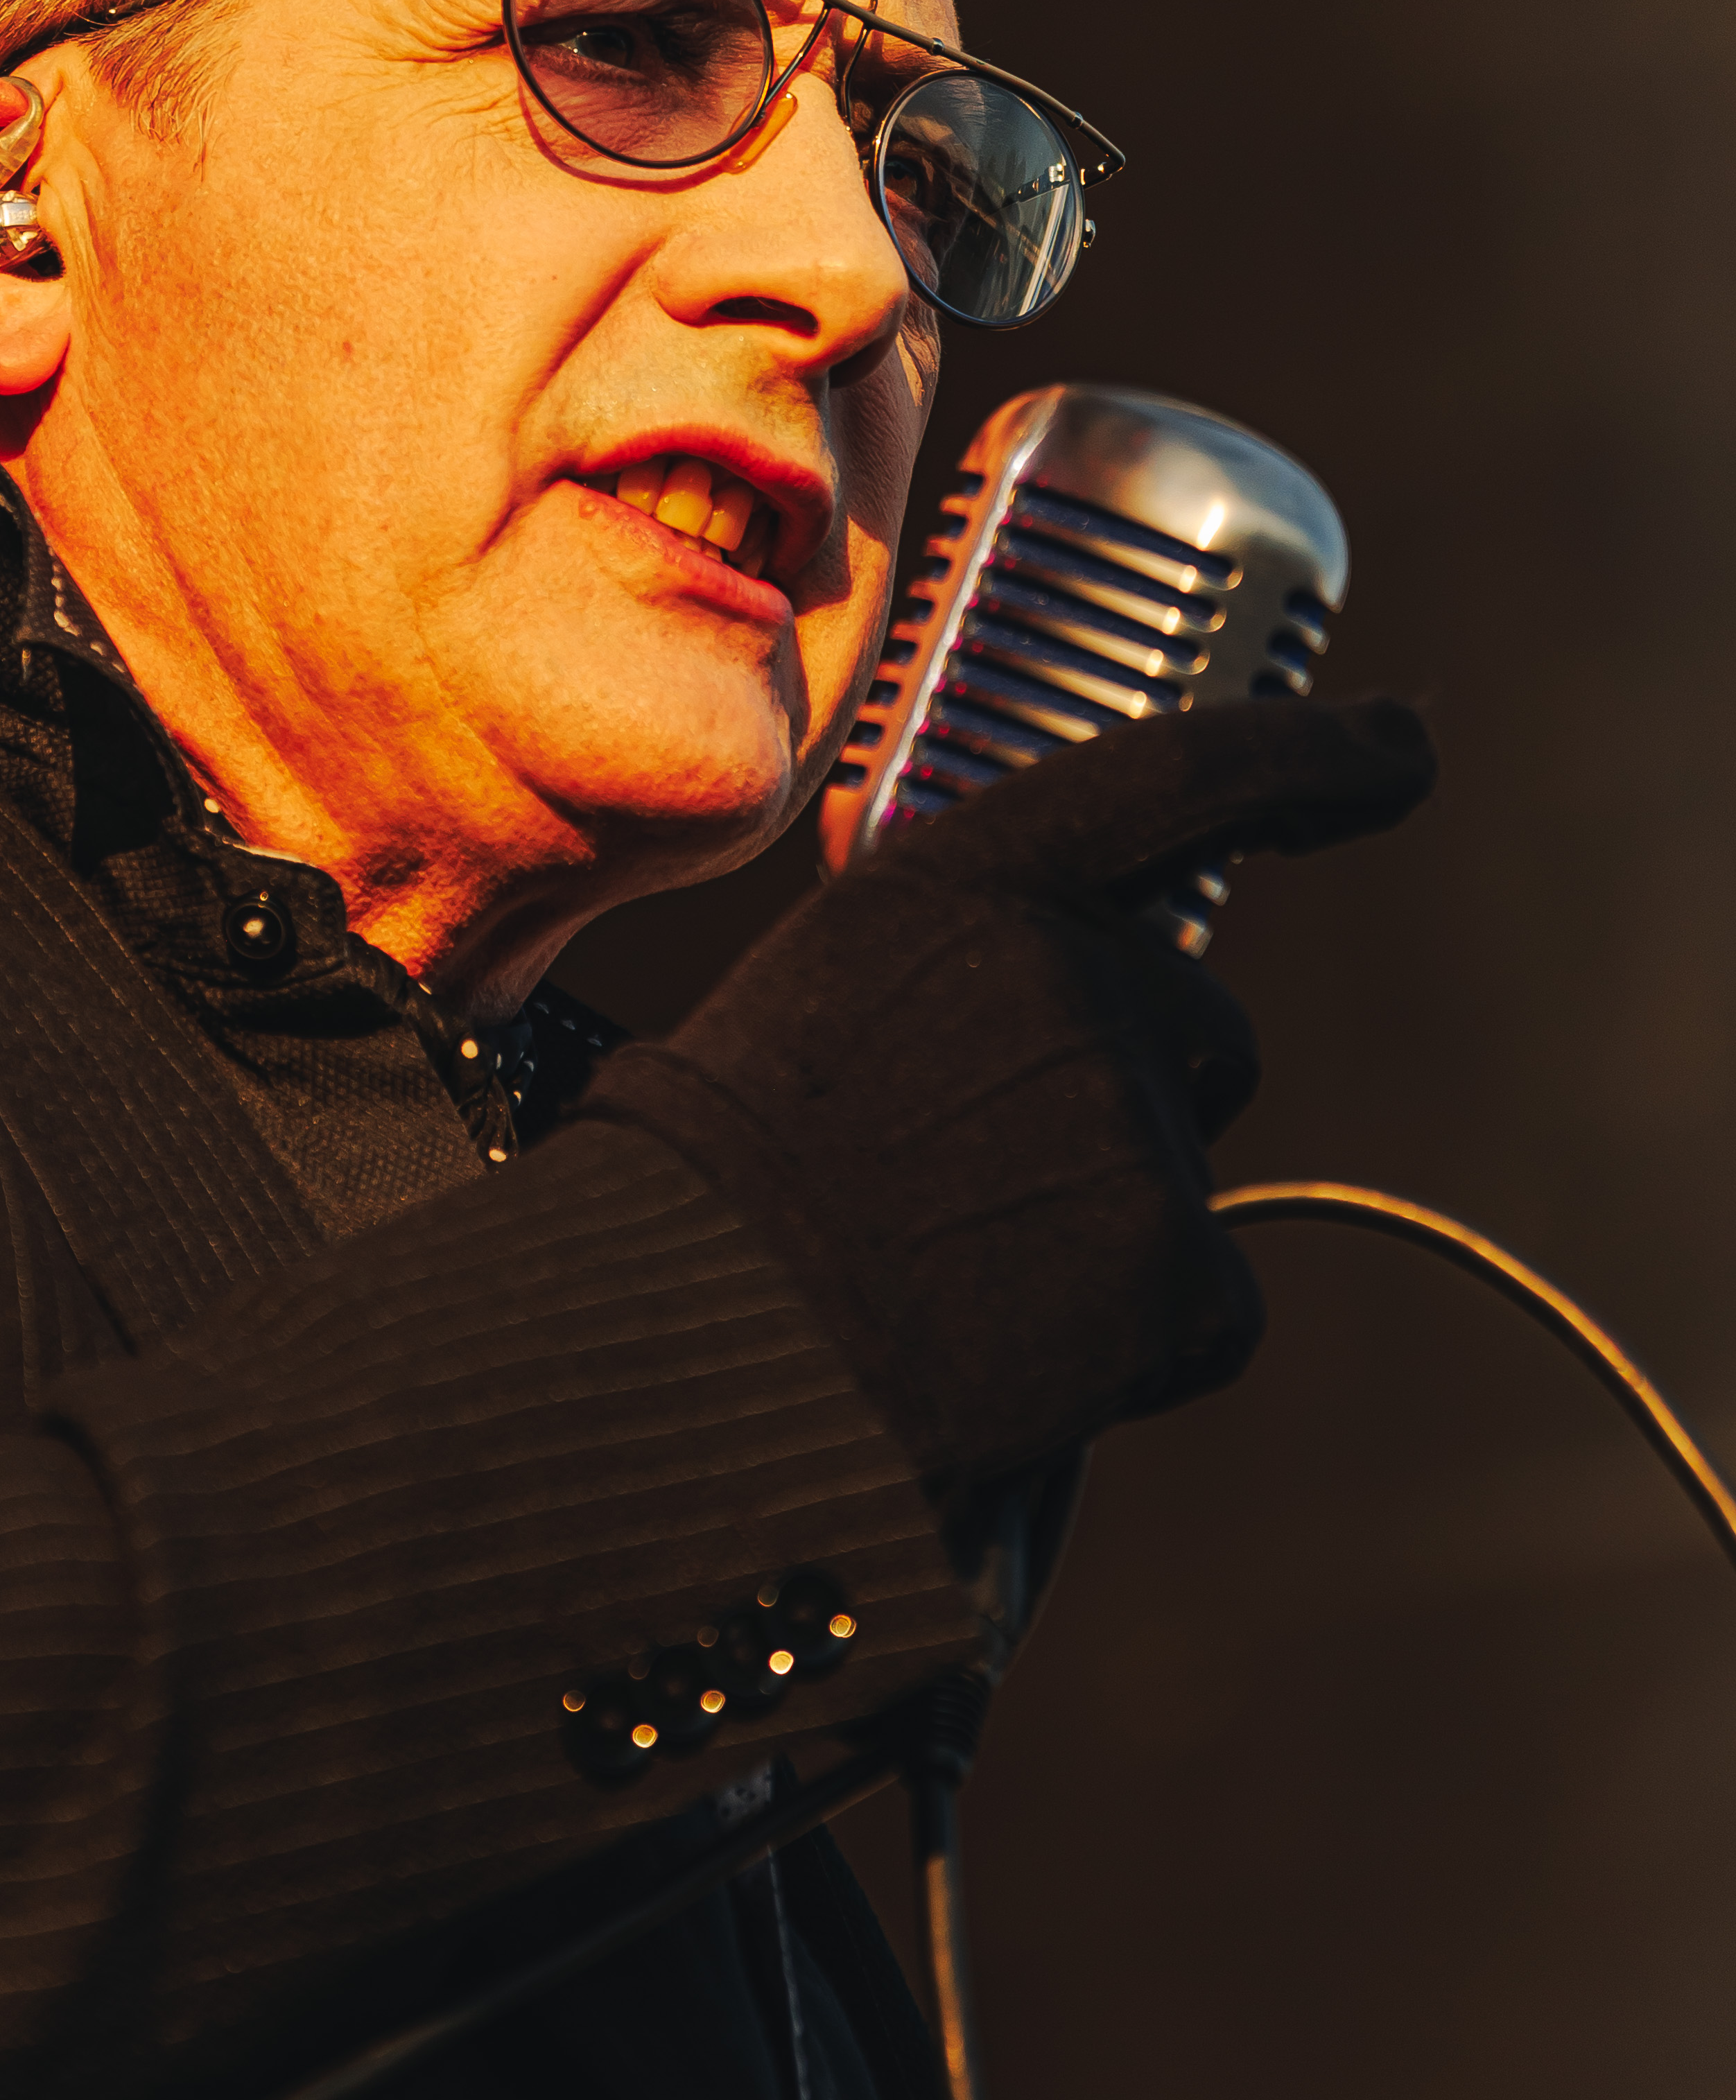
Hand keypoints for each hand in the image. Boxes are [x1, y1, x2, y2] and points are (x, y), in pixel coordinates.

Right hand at [589, 697, 1436, 1494]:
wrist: (696, 1346)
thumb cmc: (713, 1186)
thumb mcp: (818, 997)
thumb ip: (956, 970)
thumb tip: (1034, 1012)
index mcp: (962, 886)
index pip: (1179, 779)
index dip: (1309, 756)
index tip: (1403, 747)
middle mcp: (1068, 976)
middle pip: (1192, 1027)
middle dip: (1127, 1098)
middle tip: (981, 1179)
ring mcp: (1133, 1120)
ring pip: (1186, 1170)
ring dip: (1108, 1223)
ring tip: (960, 1272)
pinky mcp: (1177, 1265)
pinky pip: (1210, 1300)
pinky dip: (1136, 1340)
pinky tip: (1010, 1351)